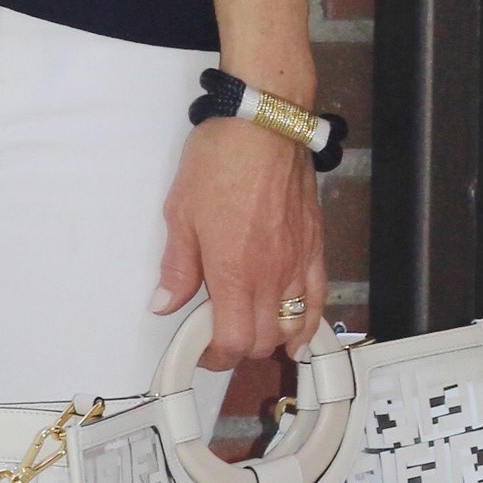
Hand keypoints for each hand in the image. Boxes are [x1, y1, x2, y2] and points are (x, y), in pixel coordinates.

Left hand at [152, 119, 326, 368]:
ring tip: (253, 336)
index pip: (231, 341)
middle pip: (261, 340)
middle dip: (238, 350)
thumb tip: (165, 303)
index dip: (215, 357)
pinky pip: (317, 298)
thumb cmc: (222, 161)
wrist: (264, 125)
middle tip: (219, 339)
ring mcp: (297, 263)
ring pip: (291, 325)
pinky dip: (308, 323)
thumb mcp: (181, 214)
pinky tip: (298, 336)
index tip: (202, 351)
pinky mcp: (314, 247)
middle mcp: (270, 275)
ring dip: (270, 339)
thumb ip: (177, 267)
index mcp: (233, 273)